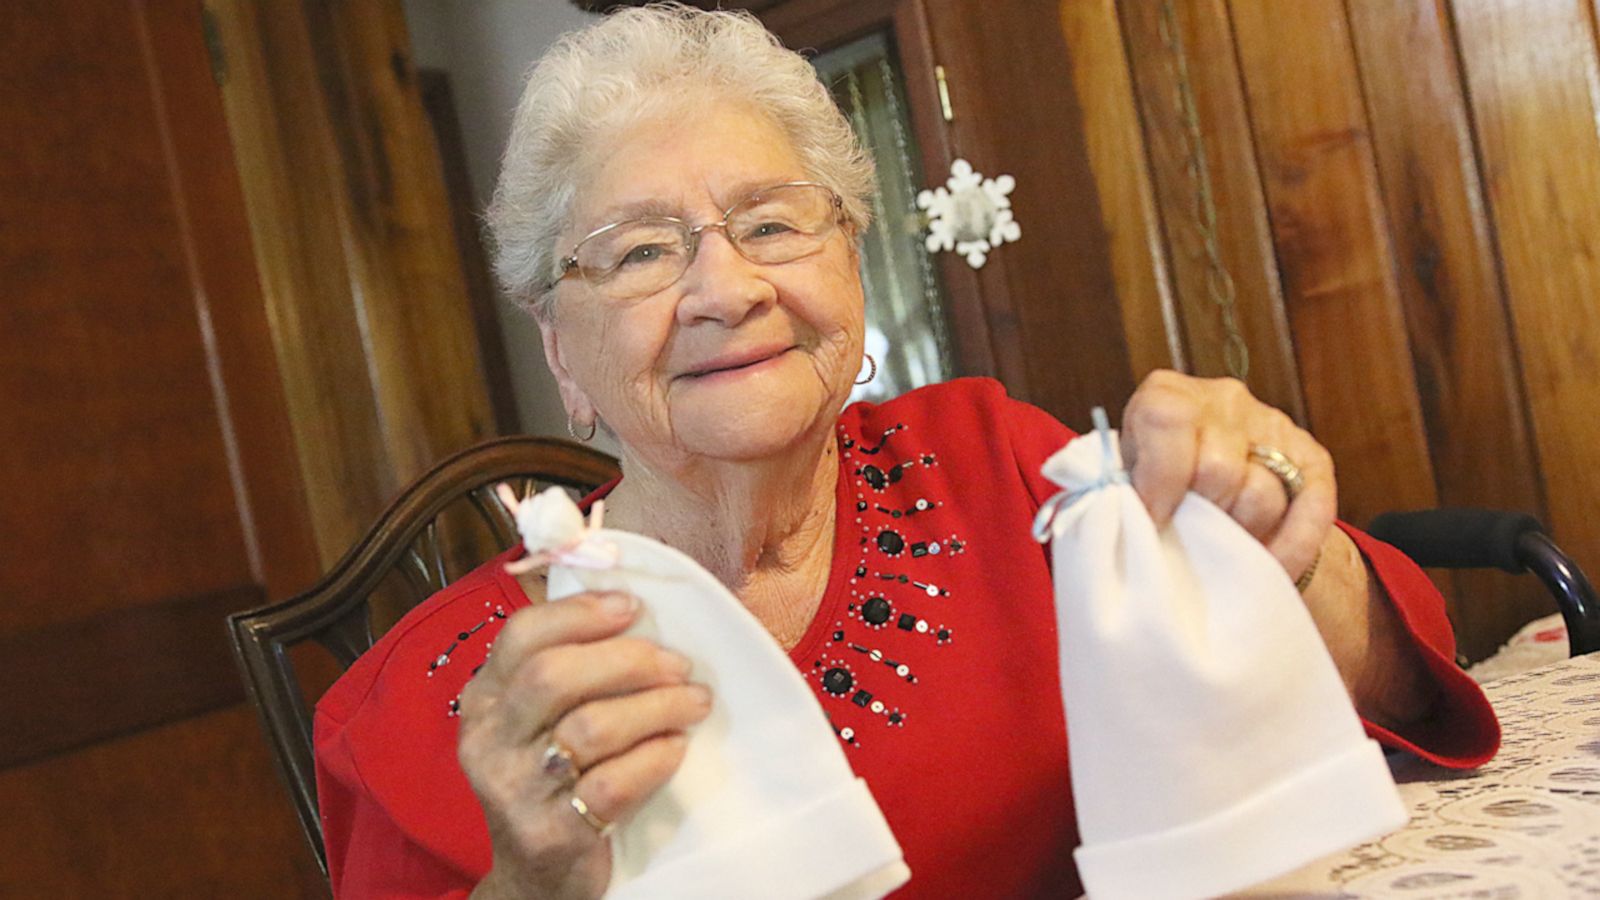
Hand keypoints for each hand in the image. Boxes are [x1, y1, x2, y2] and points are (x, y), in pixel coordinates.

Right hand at [459, 591, 711, 899]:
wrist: (535, 879)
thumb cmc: (552, 781)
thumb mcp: (538, 723)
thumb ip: (568, 671)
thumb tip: (633, 608)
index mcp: (484, 700)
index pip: (521, 636)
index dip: (579, 613)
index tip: (632, 607)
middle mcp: (489, 742)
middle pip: (554, 676)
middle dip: (628, 660)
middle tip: (678, 665)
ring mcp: (515, 791)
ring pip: (590, 727)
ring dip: (656, 707)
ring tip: (693, 703)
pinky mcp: (551, 834)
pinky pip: (611, 785)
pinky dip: (653, 759)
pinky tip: (675, 748)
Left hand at [1119, 371, 1434, 724]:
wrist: (1206, 484)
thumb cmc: (1152, 486)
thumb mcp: (1126, 478)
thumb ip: (1121, 489)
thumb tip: (1120, 520)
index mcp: (1166, 394)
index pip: (1167, 420)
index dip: (1159, 479)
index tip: (1154, 521)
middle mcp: (1222, 400)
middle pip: (1217, 468)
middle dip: (1201, 516)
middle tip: (1189, 538)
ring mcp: (1271, 425)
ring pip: (1261, 495)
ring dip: (1239, 536)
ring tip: (1220, 548)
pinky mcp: (1311, 458)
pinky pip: (1310, 509)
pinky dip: (1289, 547)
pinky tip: (1268, 566)